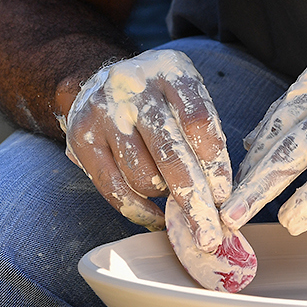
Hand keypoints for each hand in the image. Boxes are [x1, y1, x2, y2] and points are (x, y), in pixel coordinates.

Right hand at [62, 49, 232, 250]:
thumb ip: (205, 132)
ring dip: (165, 196)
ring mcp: (104, 113)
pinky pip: (113, 187)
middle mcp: (134, 88)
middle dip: (194, 200)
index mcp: (171, 71)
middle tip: (210, 235)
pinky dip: (138, 210)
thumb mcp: (186, 95)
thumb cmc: (158, 95)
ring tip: (175, 196)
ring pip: (143, 176)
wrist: (99, 78)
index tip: (225, 195)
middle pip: (171, 153)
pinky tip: (156, 216)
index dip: (214, 162)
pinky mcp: (81, 138)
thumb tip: (221, 193)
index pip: (198, 120)